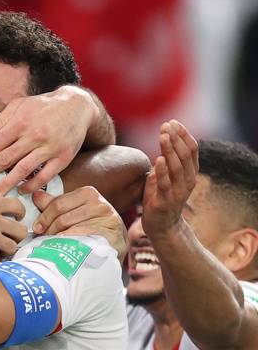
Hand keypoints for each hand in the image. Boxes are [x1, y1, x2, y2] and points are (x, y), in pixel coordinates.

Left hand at [0, 86, 97, 194]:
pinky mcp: (63, 157)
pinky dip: (32, 184)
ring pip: (24, 169)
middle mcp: (34, 135)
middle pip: (6, 158)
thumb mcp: (20, 107)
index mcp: (20, 122)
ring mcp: (49, 147)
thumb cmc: (43, 107)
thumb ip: (0, 121)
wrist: (77, 105)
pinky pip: (45, 175)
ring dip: (7, 183)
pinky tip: (21, 190)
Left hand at [33, 186, 127, 260]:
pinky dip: (70, 244)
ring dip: (57, 238)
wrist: (115, 243)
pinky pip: (83, 239)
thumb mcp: (74, 211)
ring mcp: (106, 219)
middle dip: (49, 228)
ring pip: (70, 229)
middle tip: (42, 238)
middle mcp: (98, 203)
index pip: (58, 203)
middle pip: (63, 216)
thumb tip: (35, 195)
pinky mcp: (110, 234)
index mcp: (87, 193)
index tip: (37, 228)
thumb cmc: (91, 226)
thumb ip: (55, 204)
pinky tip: (65, 249)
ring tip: (52, 244)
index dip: (44, 217)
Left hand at [141, 120, 198, 240]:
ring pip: (177, 167)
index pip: (191, 150)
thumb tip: (163, 140)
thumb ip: (165, 161)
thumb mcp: (164, 177)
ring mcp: (178, 192)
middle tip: (166, 125)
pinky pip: (165, 184)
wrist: (162, 227)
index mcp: (190, 173)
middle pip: (185, 155)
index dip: (183, 135)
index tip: (172, 122)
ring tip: (163, 136)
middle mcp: (187, 181)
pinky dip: (162, 171)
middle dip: (176, 138)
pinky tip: (158, 159)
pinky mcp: (165, 201)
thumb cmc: (160, 199)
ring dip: (169, 150)